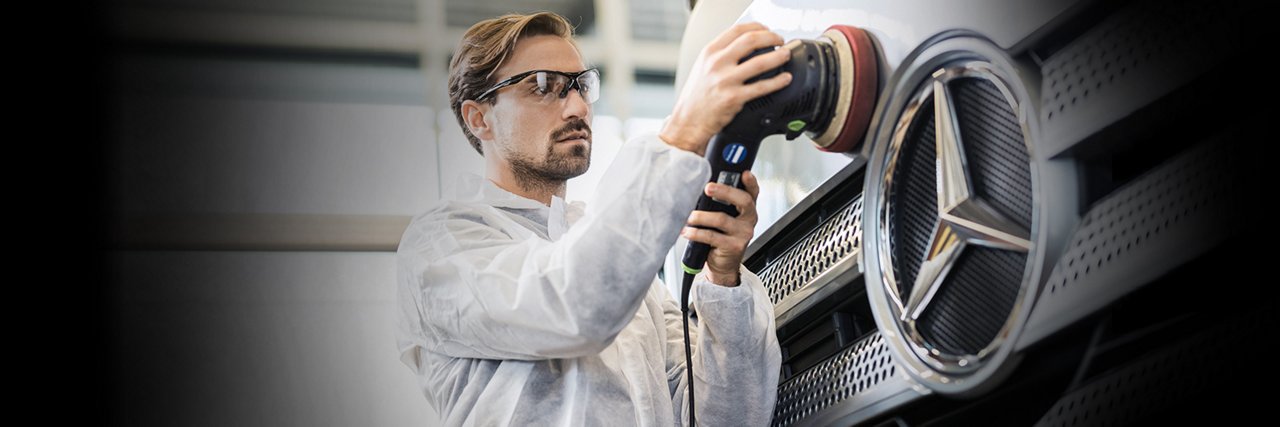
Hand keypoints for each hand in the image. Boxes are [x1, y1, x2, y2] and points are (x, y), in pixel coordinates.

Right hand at [660, 23, 791, 155]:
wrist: (688, 121)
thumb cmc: (696, 97)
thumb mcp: (702, 67)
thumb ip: (721, 55)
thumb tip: (745, 45)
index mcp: (710, 52)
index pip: (737, 30)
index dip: (757, 27)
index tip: (766, 30)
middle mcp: (717, 63)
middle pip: (751, 40)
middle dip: (770, 38)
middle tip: (779, 41)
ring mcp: (726, 80)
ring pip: (760, 62)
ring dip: (778, 57)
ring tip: (786, 55)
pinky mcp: (734, 98)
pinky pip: (762, 87)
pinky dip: (778, 81)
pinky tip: (785, 79)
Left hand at [681, 170, 760, 286]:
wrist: (723, 264)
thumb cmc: (720, 236)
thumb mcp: (723, 216)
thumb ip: (718, 203)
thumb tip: (699, 186)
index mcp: (747, 209)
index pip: (753, 191)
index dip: (751, 182)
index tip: (745, 173)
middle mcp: (749, 219)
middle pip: (743, 200)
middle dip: (725, 191)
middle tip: (707, 187)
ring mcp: (743, 233)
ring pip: (721, 219)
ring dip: (701, 216)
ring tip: (688, 216)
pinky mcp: (733, 246)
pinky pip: (712, 236)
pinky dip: (696, 233)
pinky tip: (687, 231)